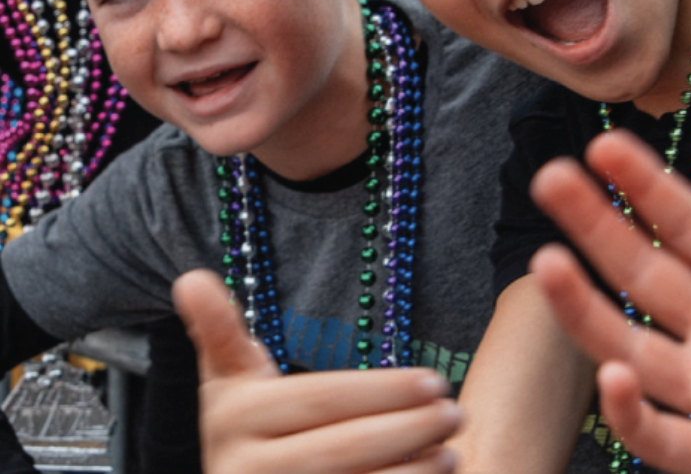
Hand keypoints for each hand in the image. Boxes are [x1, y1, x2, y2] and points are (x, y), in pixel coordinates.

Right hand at [172, 269, 461, 473]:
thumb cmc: (247, 430)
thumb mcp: (230, 382)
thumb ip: (220, 333)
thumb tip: (192, 278)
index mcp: (234, 418)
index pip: (320, 398)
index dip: (381, 391)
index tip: (434, 380)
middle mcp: (242, 468)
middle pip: (342, 448)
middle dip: (407, 429)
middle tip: (457, 412)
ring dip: (412, 471)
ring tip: (453, 452)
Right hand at [528, 131, 690, 473]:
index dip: (648, 185)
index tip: (606, 144)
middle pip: (646, 271)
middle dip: (597, 225)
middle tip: (552, 177)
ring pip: (632, 344)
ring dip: (585, 307)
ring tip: (545, 260)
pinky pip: (661, 434)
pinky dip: (629, 411)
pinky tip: (610, 374)